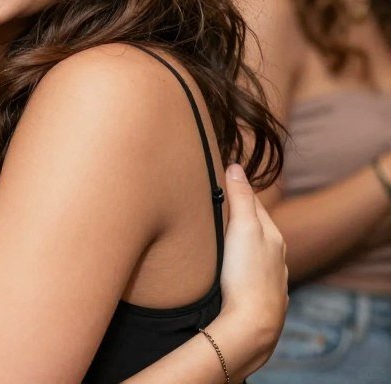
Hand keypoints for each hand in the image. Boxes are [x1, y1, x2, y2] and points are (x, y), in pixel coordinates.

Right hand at [209, 164, 287, 377]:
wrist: (253, 324)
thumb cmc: (247, 274)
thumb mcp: (244, 228)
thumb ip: (240, 198)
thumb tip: (235, 166)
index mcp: (272, 235)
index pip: (254, 203)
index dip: (238, 189)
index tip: (221, 178)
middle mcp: (275, 255)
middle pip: (256, 228)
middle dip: (239, 216)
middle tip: (215, 205)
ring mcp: (270, 278)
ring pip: (255, 253)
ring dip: (241, 244)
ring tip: (221, 238)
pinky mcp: (260, 298)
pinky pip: (251, 275)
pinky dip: (242, 267)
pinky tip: (233, 271)